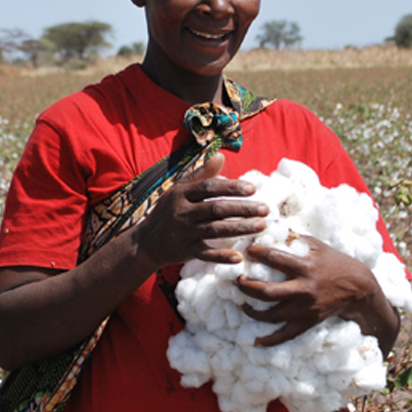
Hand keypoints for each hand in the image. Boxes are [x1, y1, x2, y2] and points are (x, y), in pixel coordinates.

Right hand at [134, 153, 269, 268]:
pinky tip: (239, 256)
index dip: (231, 187)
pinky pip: (206, 254)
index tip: (252, 189)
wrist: (147, 240)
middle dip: (242, 209)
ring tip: (261, 226)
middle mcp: (183, 212)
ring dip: (239, 228)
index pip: (209, 187)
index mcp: (182, 193)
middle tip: (265, 209)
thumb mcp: (180, 188)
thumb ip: (201, 174)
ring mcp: (184, 232)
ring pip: (215, 230)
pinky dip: (221, 257)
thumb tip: (221, 155)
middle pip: (216, 209)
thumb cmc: (169, 209)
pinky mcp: (186, 251)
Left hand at [236, 236, 400, 355]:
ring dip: (252, 310)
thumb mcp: (317, 245)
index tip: (246, 252)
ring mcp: (306, 308)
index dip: (256, 254)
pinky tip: (256, 342)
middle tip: (237, 280)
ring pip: (272, 315)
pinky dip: (270, 340)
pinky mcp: (309, 321)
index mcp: (305, 266)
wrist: (359, 287)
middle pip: (267, 292)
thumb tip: (272, 227)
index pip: (274, 258)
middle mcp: (304, 289)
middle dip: (247, 287)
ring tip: (240, 303)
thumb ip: (294, 238)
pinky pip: (287, 335)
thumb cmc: (335, 262)